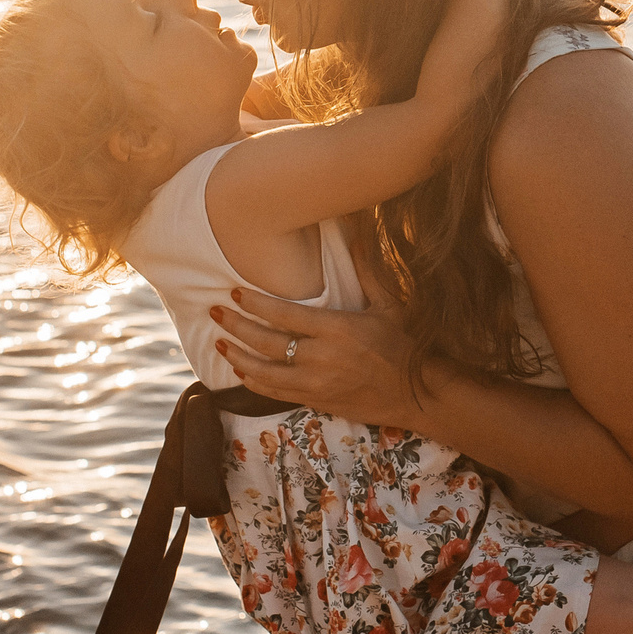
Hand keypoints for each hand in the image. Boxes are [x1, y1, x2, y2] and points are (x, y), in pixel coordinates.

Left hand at [209, 288, 430, 430]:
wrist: (418, 393)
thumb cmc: (404, 346)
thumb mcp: (390, 305)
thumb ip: (368, 270)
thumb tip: (359, 232)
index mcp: (337, 329)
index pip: (284, 314)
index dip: (255, 304)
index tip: (235, 293)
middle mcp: (321, 357)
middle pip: (266, 342)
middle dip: (236, 326)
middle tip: (214, 312)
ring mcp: (316, 383)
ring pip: (264, 371)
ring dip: (238, 356)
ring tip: (219, 342)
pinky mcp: (317, 401)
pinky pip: (276, 393)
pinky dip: (254, 382)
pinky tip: (241, 372)